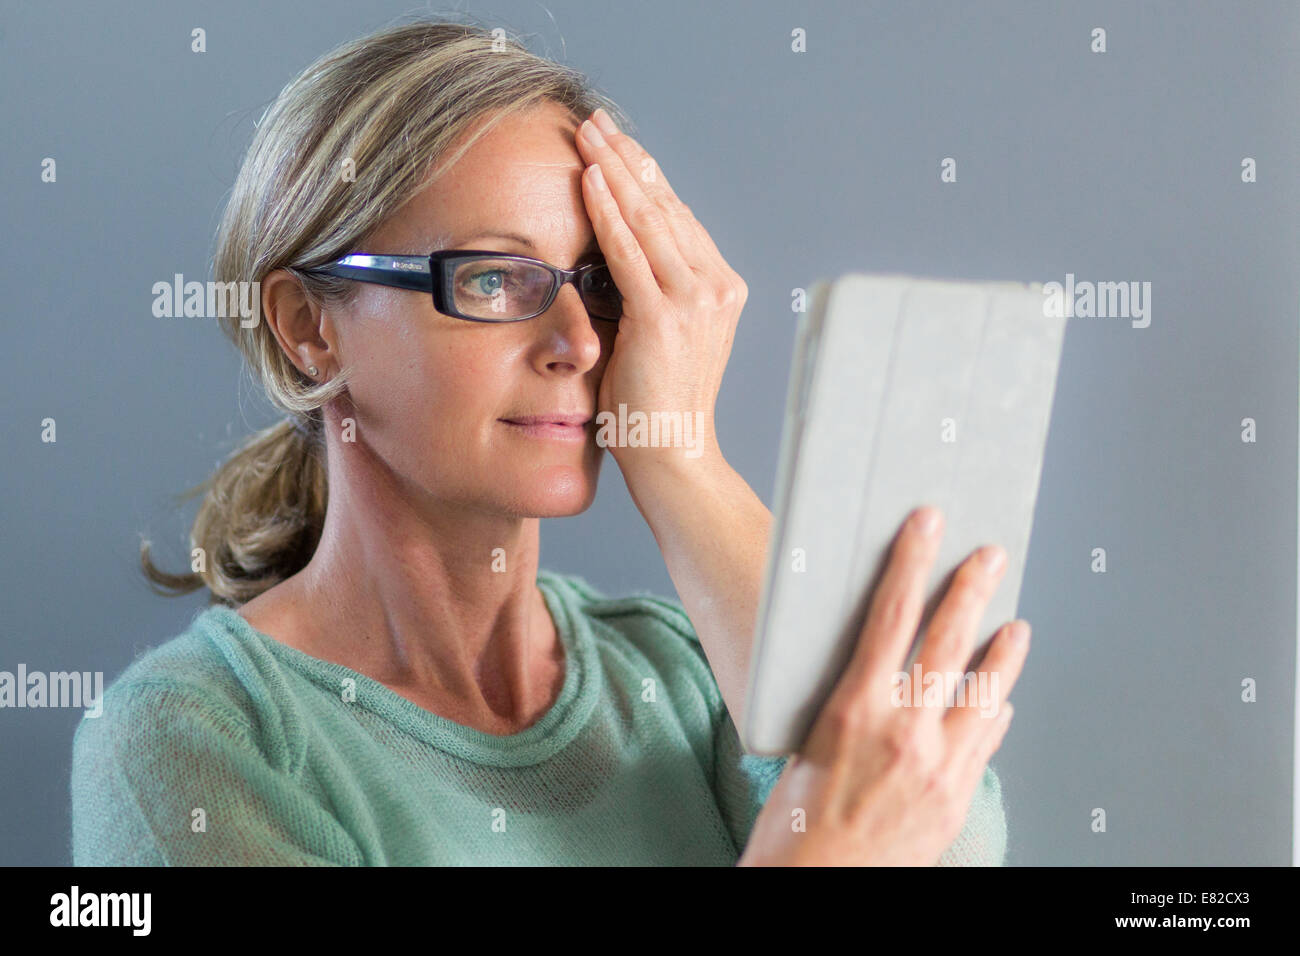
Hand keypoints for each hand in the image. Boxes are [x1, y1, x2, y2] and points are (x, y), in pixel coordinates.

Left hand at [575, 108, 745, 472]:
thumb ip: (646, 294)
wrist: (672, 455)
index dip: (645, 177)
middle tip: (597, 122)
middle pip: (666, 206)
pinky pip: (628, 251)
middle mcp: (716, 288)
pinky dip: (607, 211)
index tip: (617, 146)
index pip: (678, 218)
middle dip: (629, 158)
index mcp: (719, 290)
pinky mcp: (665, 317)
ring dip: (615, 169)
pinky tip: (589, 179)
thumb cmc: (655, 406)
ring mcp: (695, 300)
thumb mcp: (657, 337)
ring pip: (649, 217)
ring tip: (588, 135)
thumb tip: (610, 260)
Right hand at [738, 506, 1029, 865]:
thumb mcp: (807, 742)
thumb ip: (848, 698)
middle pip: (948, 641)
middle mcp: (905, 731)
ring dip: (1004, 653)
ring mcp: (939, 766)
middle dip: (971, 588)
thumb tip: (875, 664)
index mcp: (855, 709)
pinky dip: (995, 713)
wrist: (817, 888)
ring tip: (1017, 625)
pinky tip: (1003, 701)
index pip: (892, 616)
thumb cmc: (795, 824)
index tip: (926, 525)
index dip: (911, 562)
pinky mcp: (957, 798)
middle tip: (990, 555)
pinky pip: (987, 743)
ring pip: (985, 692)